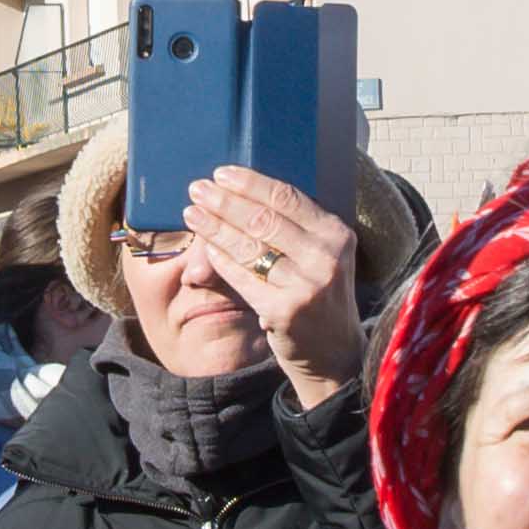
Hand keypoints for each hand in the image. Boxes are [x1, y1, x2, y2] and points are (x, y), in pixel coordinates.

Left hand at [185, 168, 362, 405]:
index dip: (250, 183)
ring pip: (249, 246)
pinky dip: (221, 259)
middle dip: (225, 201)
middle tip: (197, 188)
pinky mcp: (285, 310)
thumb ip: (293, 230)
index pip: (287, 197)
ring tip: (192, 213)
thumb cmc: (320, 297)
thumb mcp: (321, 257)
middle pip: (264, 218)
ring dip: (215, 227)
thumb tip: (241, 196)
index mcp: (336, 234)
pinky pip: (243, 277)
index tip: (222, 174)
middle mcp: (325, 256)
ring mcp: (307, 285)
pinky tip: (205, 247)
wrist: (335, 354)